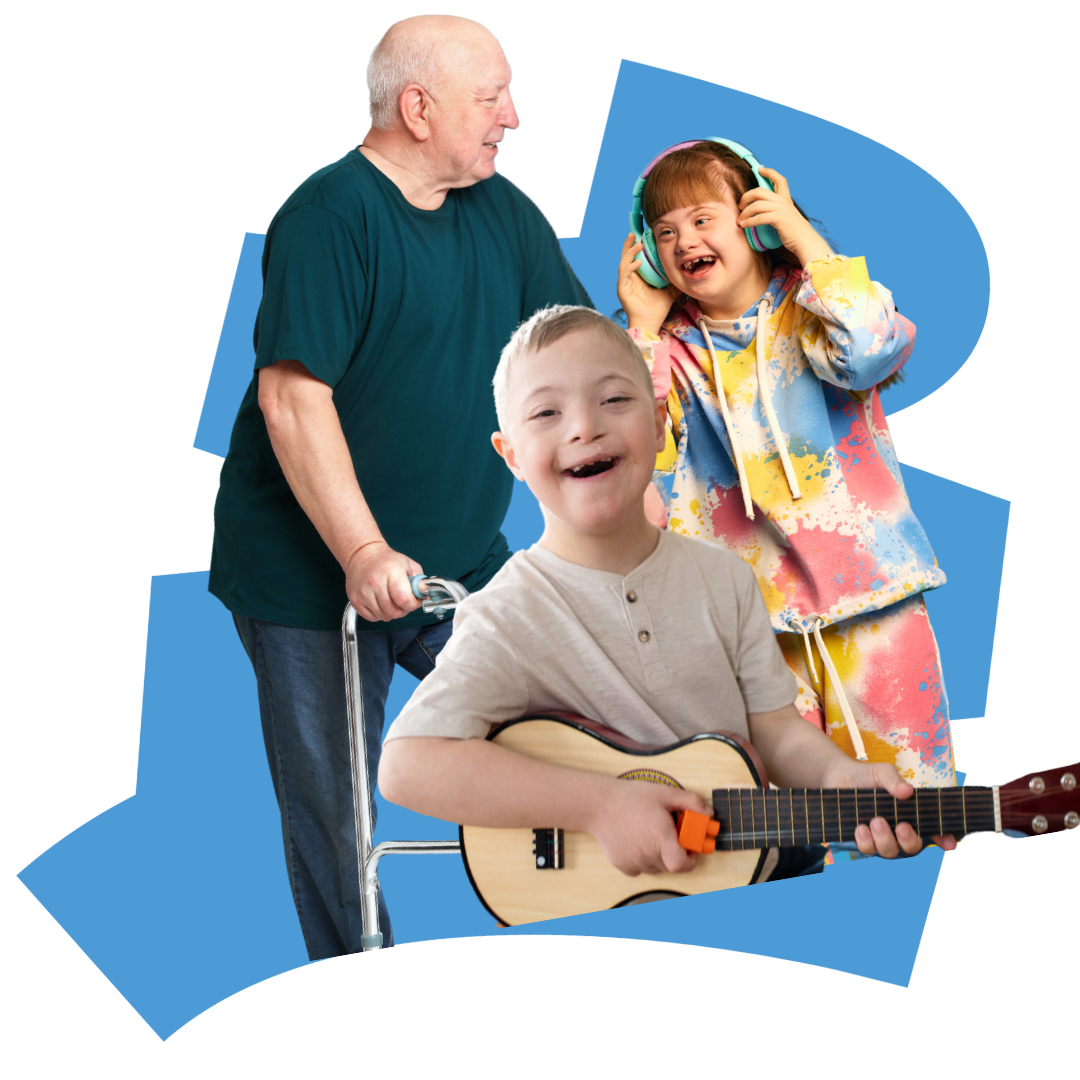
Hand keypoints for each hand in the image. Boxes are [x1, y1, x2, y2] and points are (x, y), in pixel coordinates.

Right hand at [344, 540, 423, 622]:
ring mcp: (363, 592)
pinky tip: (380, 603)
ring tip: (391, 600)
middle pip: (394, 611)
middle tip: (402, 601)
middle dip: (403, 610)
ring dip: (391, 612)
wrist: (362, 555)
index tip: (414, 601)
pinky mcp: (355, 600)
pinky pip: (371, 618)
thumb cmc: (386, 560)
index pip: (404, 599)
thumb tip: (426, 596)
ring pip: (383, 616)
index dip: (413, 604)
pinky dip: (379, 614)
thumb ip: (420, 581)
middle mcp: (375, 582)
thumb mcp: (408, 564)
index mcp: (391, 572)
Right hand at [588, 779, 711, 876]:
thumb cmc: (631, 797)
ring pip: (656, 867)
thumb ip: (690, 802)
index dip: (691, 859)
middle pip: (671, 865)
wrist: (598, 804)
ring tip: (651, 834)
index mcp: (659, 837)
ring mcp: (633, 862)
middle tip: (671, 834)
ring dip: (660, 856)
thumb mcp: (664, 793)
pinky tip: (637, 840)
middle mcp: (647, 854)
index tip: (691, 848)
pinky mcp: (622, 865)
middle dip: (676, 852)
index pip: (682, 864)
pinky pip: (640, 868)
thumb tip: (708, 814)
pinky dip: (643, 859)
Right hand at [617, 232, 678, 336]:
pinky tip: (637, 262)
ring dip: (630, 252)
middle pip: (627, 256)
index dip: (639, 246)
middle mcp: (630, 278)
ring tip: (638, 244)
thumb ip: (675, 280)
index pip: (637, 257)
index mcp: (639, 276)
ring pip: (624, 262)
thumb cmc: (658, 309)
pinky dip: (630, 266)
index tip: (644, 235)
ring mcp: (625, 283)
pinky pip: (624, 274)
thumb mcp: (670, 290)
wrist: (650, 323)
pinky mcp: (621, 289)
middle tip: (635, 233)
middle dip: (630, 244)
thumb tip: (687, 271)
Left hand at [736, 168, 830, 265]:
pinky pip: (758, 217)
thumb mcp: (786, 217)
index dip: (769, 172)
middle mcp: (783, 201)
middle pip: (759, 191)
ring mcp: (781, 209)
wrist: (804, 241)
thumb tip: (762, 211)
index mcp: (786, 199)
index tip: (760, 169)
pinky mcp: (778, 218)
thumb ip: (777, 210)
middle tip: (740, 206)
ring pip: (756, 205)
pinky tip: (743, 225)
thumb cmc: (794, 232)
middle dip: (746, 197)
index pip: (779, 180)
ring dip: (744, 213)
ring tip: (739, 220)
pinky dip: (748, 221)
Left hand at [823, 760, 960, 858]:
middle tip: (901, 826)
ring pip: (891, 852)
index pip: (934, 830)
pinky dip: (866, 841)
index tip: (950, 843)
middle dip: (910, 841)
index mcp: (911, 814)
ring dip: (885, 840)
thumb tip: (907, 791)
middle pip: (913, 848)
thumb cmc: (866, 775)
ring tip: (875, 821)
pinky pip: (867, 850)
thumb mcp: (882, 772)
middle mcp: (898, 830)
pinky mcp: (861, 840)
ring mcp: (880, 837)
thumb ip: (894, 780)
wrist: (836, 776)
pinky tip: (860, 827)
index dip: (946, 839)